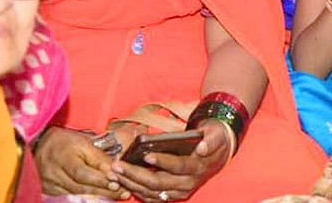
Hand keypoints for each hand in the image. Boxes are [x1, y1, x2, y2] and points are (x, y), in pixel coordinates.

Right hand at [35, 127, 126, 198]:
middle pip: (81, 185)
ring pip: (77, 193)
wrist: (40, 145)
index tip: (117, 180)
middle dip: (104, 189)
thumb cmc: (66, 141)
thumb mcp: (83, 141)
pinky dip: (86, 197)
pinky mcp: (49, 191)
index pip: (82, 172)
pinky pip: (69, 196)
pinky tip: (100, 197)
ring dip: (99, 195)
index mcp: (64, 155)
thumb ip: (98, 156)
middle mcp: (55, 172)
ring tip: (117, 194)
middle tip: (123, 191)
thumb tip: (114, 169)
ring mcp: (51, 183)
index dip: (100, 178)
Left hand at [110, 120, 231, 200]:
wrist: (218, 154)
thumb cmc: (212, 139)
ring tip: (114, 173)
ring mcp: (179, 192)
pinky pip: (151, 196)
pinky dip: (136, 190)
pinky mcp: (172, 194)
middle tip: (117, 166)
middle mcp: (187, 183)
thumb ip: (210, 140)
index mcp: (197, 168)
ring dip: (130, 184)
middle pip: (158, 182)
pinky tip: (123, 181)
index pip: (177, 166)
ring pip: (151, 192)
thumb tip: (202, 147)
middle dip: (135, 175)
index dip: (162, 161)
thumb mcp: (215, 135)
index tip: (146, 155)